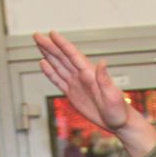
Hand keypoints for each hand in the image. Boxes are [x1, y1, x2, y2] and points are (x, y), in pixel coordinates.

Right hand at [33, 31, 155, 156]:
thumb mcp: (113, 95)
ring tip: (39, 44)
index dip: (62, 44)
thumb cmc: (118, 110)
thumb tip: (102, 62)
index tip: (52, 34)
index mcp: (90, 74)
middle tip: (37, 35)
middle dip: (49, 46)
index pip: (73, 55)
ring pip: (59, 66)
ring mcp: (76, 84)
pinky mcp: (73, 94)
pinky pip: (59, 80)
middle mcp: (81, 76)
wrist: (117, 122)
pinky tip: (43, 64)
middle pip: (62, 57)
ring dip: (48, 55)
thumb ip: (105, 79)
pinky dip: (50, 72)